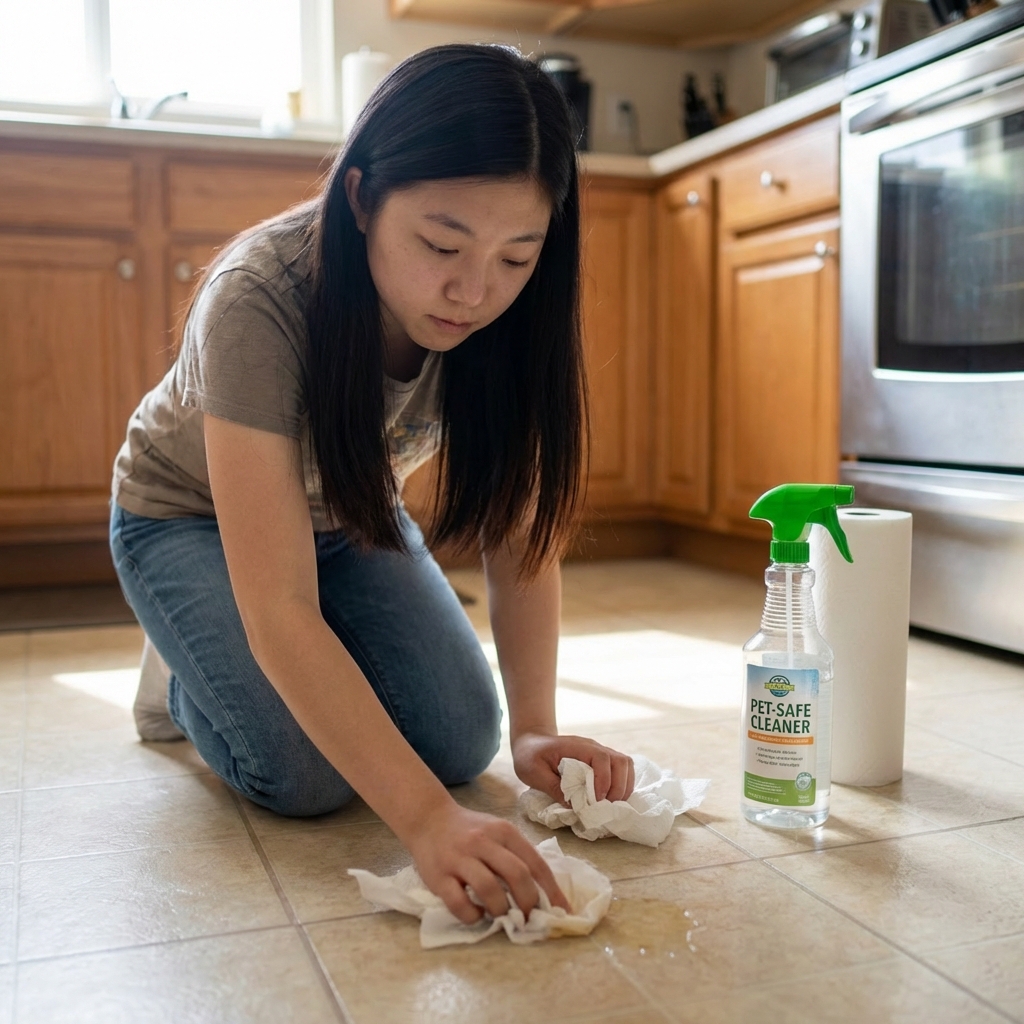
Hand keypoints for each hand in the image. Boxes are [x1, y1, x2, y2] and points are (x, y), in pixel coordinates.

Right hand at [404, 800, 570, 924]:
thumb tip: (545, 895)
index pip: (536, 863)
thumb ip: (517, 857)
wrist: (429, 820)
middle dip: (529, 903)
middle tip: (529, 919)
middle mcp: (483, 842)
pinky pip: (459, 902)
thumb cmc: (470, 832)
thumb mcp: (498, 833)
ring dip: (501, 909)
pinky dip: (472, 915)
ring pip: (489, 889)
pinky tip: (476, 914)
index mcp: (504, 831)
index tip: (563, 913)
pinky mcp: (439, 876)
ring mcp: (460, 858)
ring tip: (501, 915)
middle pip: (517, 875)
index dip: (552, 891)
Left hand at [512, 732, 635, 805]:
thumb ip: (554, 788)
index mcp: (577, 747)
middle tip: (606, 807)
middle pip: (621, 761)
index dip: (604, 780)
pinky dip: (621, 785)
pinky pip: (620, 770)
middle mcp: (593, 747)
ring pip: (625, 765)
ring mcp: (598, 753)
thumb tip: (574, 806)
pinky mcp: (599, 762)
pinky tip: (610, 799)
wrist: (530, 742)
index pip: (601, 758)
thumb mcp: (534, 773)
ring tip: (611, 805)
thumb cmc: (530, 756)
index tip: (596, 800)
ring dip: (623, 787)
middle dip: (619, 787)